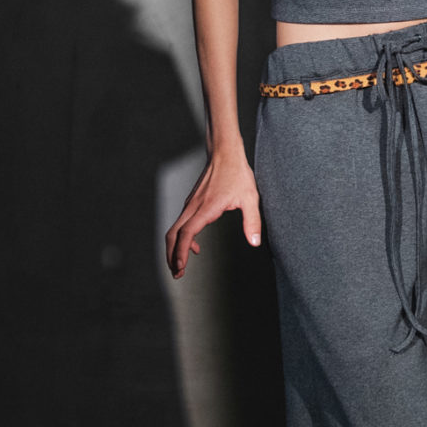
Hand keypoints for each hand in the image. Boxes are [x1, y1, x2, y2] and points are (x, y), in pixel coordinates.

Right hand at [165, 151, 261, 277]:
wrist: (224, 153)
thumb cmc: (237, 174)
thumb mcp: (250, 198)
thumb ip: (252, 221)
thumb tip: (254, 243)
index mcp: (205, 208)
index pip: (186, 234)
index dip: (180, 253)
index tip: (180, 268)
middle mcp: (193, 207)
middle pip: (173, 235)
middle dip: (172, 256)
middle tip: (177, 274)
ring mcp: (190, 204)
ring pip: (174, 229)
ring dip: (175, 248)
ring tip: (181, 266)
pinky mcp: (192, 202)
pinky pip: (181, 223)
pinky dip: (182, 238)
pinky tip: (195, 246)